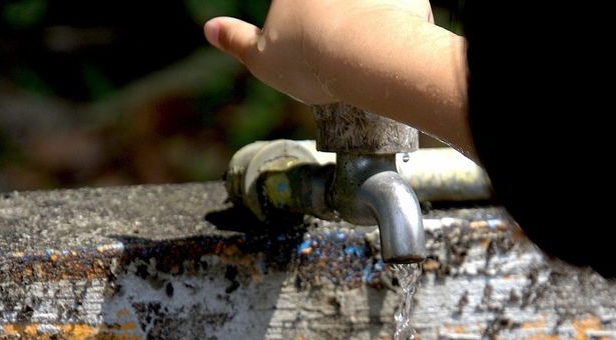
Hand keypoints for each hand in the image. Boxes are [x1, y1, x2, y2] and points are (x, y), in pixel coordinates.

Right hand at [204, 0, 433, 105]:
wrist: (363, 56)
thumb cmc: (309, 58)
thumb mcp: (261, 57)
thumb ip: (236, 40)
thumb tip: (211, 29)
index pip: (294, 5)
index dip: (297, 19)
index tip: (304, 42)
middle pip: (334, 8)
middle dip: (335, 20)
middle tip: (331, 51)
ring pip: (368, 10)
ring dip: (368, 23)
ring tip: (363, 56)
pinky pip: (404, 10)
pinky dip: (399, 27)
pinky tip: (390, 53)